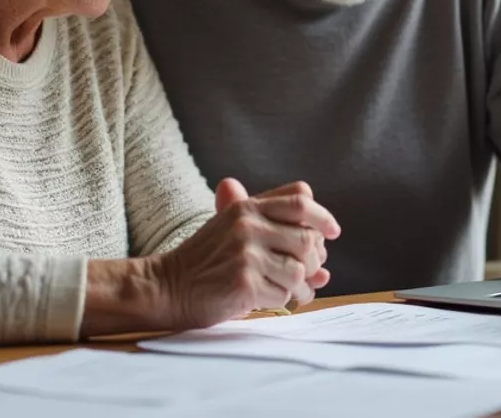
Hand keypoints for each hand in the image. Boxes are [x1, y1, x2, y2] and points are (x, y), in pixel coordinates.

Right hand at [154, 178, 340, 328]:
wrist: (168, 286)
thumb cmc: (205, 259)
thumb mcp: (230, 225)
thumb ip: (272, 222)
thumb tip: (324, 243)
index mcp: (247, 207)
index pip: (300, 201)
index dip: (323, 217)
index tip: (332, 232)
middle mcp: (248, 226)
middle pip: (308, 239)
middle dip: (313, 260)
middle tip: (307, 271)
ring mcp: (246, 254)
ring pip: (299, 270)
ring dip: (299, 286)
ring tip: (289, 289)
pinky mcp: (245, 283)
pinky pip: (283, 294)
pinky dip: (281, 300)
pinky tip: (266, 298)